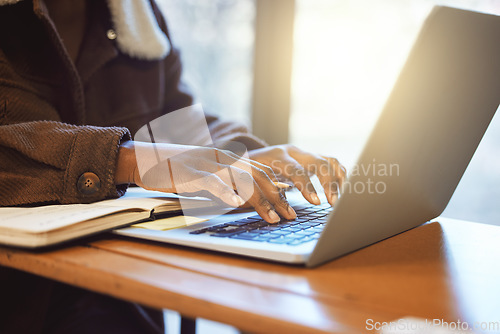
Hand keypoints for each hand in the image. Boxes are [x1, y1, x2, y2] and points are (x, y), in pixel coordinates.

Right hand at [115, 141, 296, 222]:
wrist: (150, 159)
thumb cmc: (183, 171)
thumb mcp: (210, 175)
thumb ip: (230, 183)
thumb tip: (251, 199)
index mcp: (230, 158)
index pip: (262, 171)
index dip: (278, 189)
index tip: (290, 206)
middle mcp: (224, 158)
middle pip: (258, 175)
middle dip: (277, 197)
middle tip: (290, 216)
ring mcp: (208, 164)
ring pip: (241, 179)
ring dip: (260, 200)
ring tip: (273, 217)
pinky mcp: (192, 172)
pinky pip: (213, 182)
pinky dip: (226, 192)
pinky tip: (237, 203)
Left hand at [248, 145, 345, 205]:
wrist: (245, 155)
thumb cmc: (247, 173)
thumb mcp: (250, 181)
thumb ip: (262, 192)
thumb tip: (274, 211)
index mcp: (277, 156)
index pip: (296, 170)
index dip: (307, 186)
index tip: (316, 202)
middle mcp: (293, 151)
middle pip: (319, 162)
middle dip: (329, 183)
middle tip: (334, 203)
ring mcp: (304, 153)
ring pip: (329, 161)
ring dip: (338, 180)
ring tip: (341, 199)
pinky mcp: (311, 157)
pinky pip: (332, 162)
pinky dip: (340, 175)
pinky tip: (344, 189)